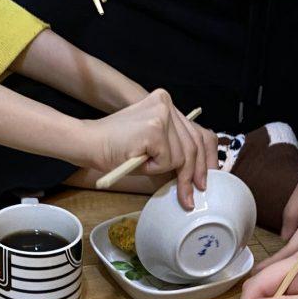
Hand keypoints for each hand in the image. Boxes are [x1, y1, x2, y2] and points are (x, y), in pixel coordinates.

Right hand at [84, 89, 218, 208]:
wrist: (89, 143)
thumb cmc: (117, 149)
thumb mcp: (152, 146)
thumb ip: (174, 148)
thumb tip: (197, 172)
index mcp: (166, 104)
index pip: (199, 132)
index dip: (208, 158)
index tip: (207, 177)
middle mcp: (166, 104)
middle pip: (195, 145)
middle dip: (194, 174)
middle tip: (191, 194)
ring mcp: (162, 113)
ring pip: (182, 155)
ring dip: (162, 169)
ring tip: (143, 164)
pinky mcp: (155, 127)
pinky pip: (167, 160)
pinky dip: (154, 167)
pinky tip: (138, 159)